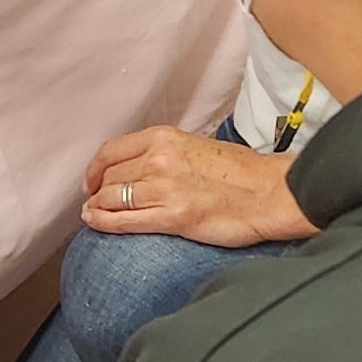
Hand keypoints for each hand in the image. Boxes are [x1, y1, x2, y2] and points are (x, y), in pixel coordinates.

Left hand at [82, 127, 311, 247]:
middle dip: (97, 191)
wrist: (270, 193)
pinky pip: (125, 221)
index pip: (112, 151)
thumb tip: (139, 168)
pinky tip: (96, 223)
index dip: (95, 168)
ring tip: (91, 215)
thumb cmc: (241, 173)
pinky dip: (105, 223)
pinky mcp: (173, 217)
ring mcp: (164, 188)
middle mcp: (159, 159)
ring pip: (112, 198)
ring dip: (97, 209)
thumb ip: (166, 153)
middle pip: (110, 176)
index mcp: (165, 138)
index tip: (93, 179)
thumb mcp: (197, 147)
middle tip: (92, 201)